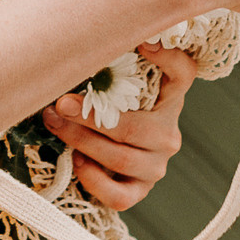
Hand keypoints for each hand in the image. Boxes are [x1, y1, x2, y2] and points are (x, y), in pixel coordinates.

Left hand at [43, 44, 195, 209]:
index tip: (143, 43)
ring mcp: (155, 166)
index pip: (183, 74)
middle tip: (60, 103)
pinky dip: (94, 180)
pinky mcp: (139, 192)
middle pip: (136, 127)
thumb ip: (106, 66)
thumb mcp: (111, 84)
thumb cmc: (104, 107)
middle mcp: (167, 134)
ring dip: (82, 142)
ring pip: (123, 159)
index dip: (169, 59)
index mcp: (167, 100)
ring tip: (56, 126)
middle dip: (92, 116)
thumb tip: (79, 47)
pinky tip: (77, 161)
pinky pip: (119, 195)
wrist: (103, 154)